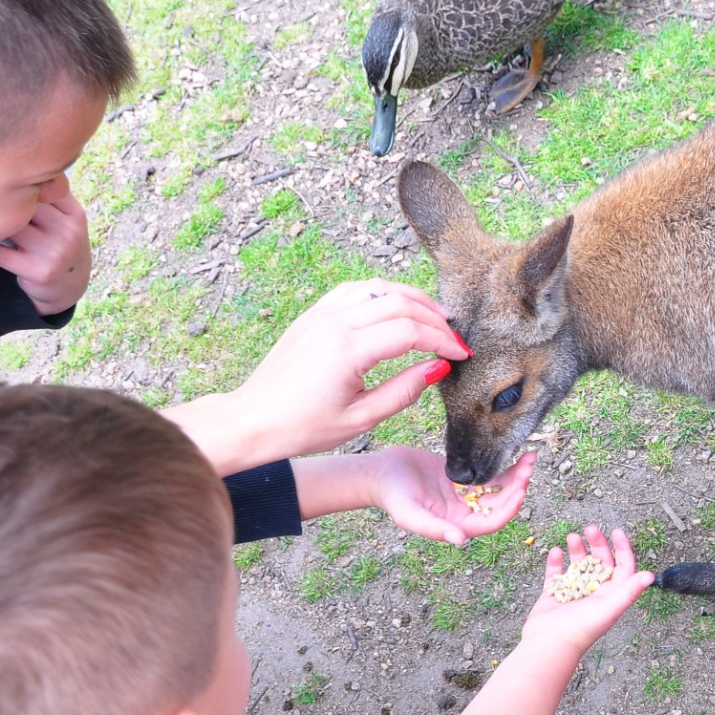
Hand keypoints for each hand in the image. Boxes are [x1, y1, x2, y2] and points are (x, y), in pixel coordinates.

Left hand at [0, 175, 90, 315]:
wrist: (69, 287)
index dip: (18, 181)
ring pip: (11, 226)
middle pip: (26, 204)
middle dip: (3, 199)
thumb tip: (11, 162)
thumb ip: (47, 196)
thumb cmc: (57, 243)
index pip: (43, 187)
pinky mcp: (38, 272)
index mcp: (74, 214)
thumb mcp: (64, 219)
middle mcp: (68, 232)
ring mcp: (55, 253)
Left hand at [225, 279, 468, 461]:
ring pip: (378, 287)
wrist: (254, 420)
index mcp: (347, 350)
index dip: (442, 341)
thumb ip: (403, 391)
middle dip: (434, 318)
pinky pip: (354, 290)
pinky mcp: (313, 314)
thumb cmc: (303, 427)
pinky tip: (395, 309)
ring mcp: (321, 313)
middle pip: (399, 302)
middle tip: (453, 337)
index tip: (460, 355)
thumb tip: (437, 368)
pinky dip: (381, 294)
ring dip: (410, 298)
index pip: (410, 331)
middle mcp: (335, 322)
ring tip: (433, 317)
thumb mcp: (361, 419)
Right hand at [368, 447, 536, 544]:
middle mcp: (466, 513)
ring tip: (530, 457)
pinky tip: (516, 453)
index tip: (521, 489)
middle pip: (500, 504)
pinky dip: (504, 466)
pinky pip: (490, 474)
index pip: (491, 522)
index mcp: (457, 526)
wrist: (380, 473)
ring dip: (516, 476)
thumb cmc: (391, 496)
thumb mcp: (409, 513)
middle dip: (518, 487)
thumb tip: (460, 541)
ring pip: (499, 489)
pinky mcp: (464, 478)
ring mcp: (466, 496)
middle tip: (529, 466)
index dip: (508, 508)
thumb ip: (433, 528)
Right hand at [521, 526, 653, 654]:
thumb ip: (629, 590)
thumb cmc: (582, 628)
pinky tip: (556, 552)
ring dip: (576, 549)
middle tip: (591, 529)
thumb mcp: (610, 607)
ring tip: (572, 537)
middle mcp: (594, 592)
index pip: (622, 567)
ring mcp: (573, 592)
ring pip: (577, 564)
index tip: (616, 531)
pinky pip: (555, 573)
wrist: (550, 642)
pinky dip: (555, 561)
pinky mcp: (554, 594)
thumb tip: (650, 576)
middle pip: (599, 561)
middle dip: (597, 544)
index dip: (622, 548)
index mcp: (610, 594)